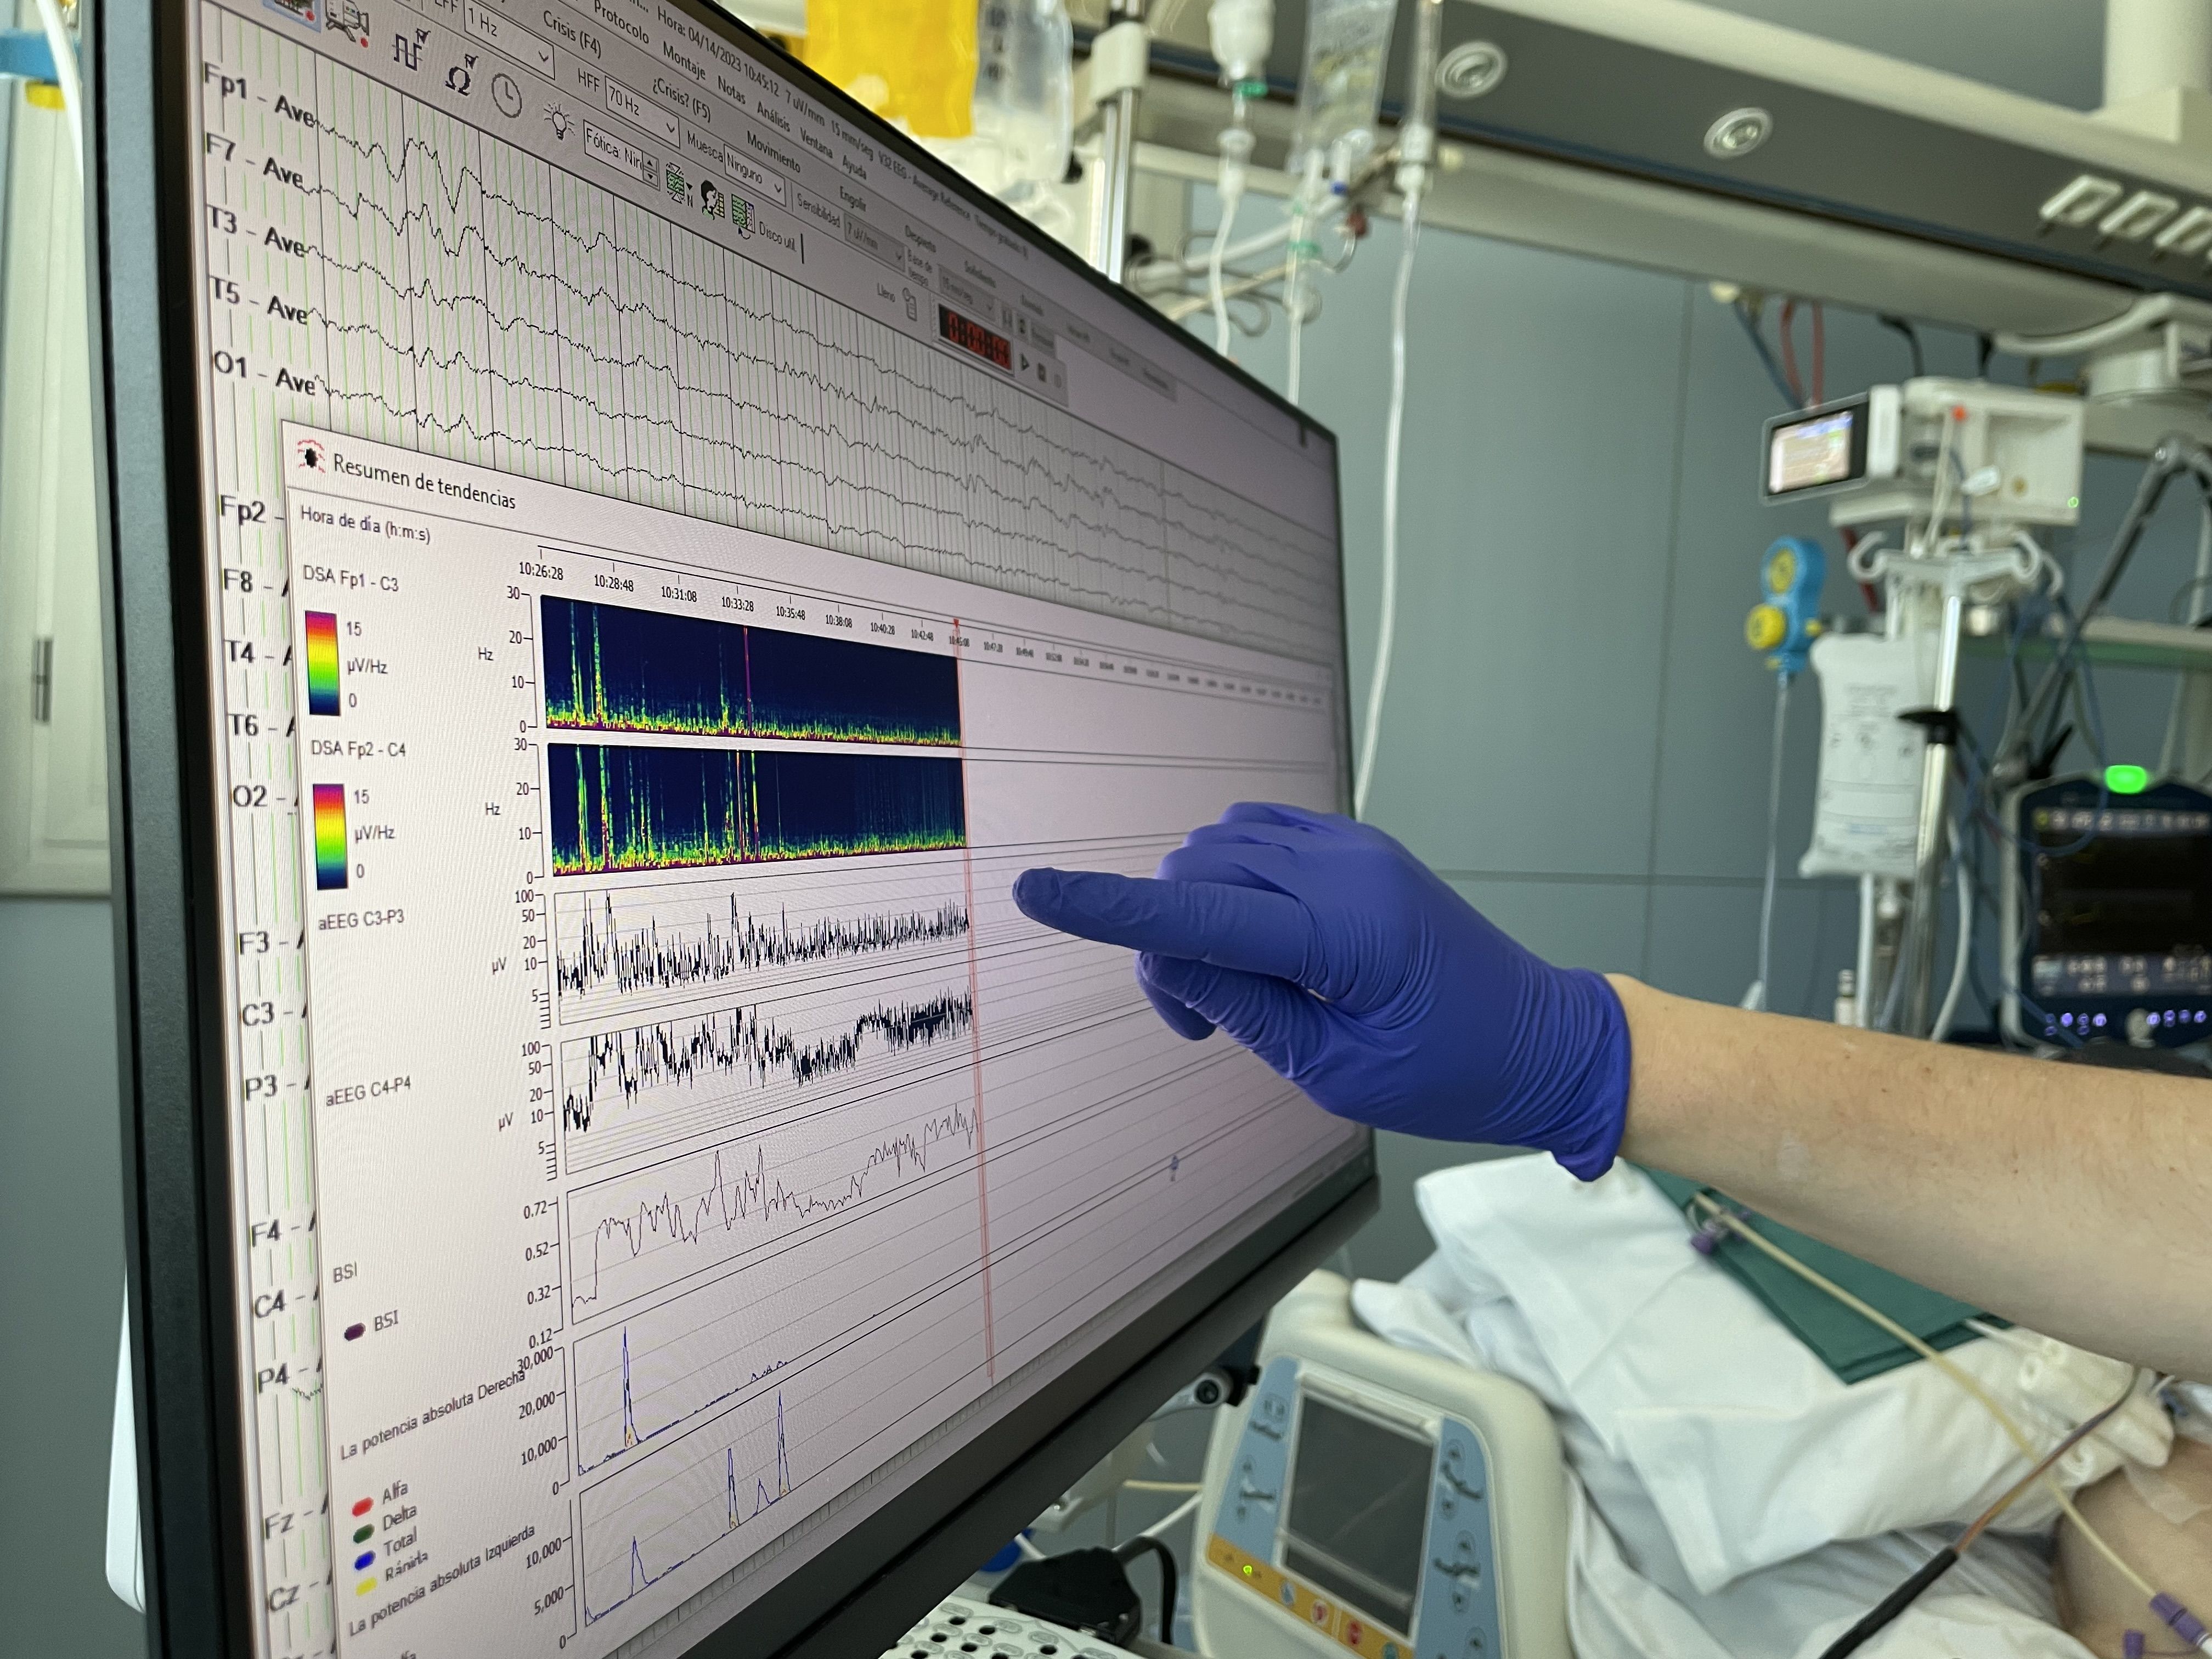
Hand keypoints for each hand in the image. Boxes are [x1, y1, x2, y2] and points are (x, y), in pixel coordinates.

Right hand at [1011, 803, 1631, 1177]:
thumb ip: (1241, 1008)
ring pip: (1218, 854)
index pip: (1199, 915)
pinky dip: (1230, 886)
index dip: (1110, 909)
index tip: (1038, 893)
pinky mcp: (1355, 845)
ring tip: (1240, 994)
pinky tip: (1259, 942)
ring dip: (1198, 918)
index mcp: (1346, 933)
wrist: (1546, 1038)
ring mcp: (1353, 846)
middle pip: (1196, 879)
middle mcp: (1346, 868)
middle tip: (1200, 1028)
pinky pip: (1255, 840)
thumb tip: (1162, 962)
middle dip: (1168, 947)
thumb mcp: (1335, 1071)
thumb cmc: (1454, 1072)